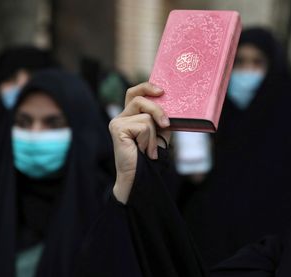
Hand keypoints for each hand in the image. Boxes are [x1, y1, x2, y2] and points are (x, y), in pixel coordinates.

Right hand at [109, 82, 170, 202]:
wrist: (140, 175)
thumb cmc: (150, 154)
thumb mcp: (160, 131)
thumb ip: (162, 117)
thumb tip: (173, 103)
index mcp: (130, 114)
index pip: (135, 92)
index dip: (146, 87)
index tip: (161, 90)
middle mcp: (121, 116)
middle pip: (140, 99)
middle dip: (157, 109)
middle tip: (166, 124)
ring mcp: (117, 122)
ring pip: (146, 117)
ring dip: (153, 135)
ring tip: (148, 148)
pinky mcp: (117, 128)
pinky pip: (143, 126)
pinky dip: (149, 140)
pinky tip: (143, 150)